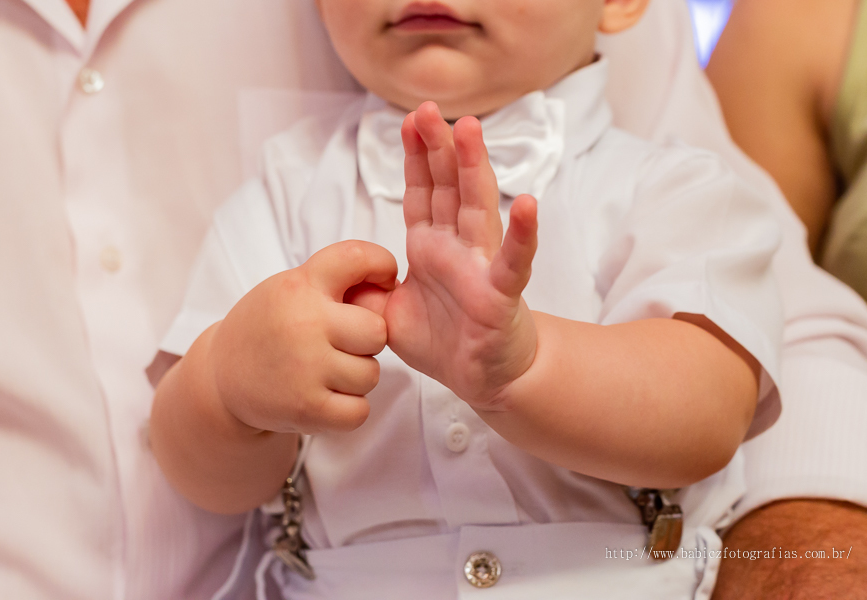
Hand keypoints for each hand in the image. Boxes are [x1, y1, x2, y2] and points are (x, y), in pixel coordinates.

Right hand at [208, 240, 397, 432]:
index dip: (381, 264)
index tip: (383, 278)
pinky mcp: (306, 408)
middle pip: (377, 331)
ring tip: (326, 371)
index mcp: (300, 286)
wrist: (220, 376)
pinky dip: (348, 409)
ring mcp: (305, 368)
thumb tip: (392, 285)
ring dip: (356, 377)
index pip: (356, 257)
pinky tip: (327, 397)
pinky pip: (359, 411)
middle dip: (368, 341)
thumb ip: (337, 281)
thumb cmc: (270, 327)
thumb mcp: (291, 287)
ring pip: (371, 375)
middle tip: (343, 343)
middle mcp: (304, 323)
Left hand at [380, 101, 538, 408]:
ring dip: (474, 169)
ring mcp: (482, 266)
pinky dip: (521, 234)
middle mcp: (458, 248)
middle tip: (428, 109)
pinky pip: (513, 262)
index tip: (407, 120)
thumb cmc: (443, 342)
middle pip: (448, 188)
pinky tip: (528, 205)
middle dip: (438, 147)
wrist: (482, 379)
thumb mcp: (387, 316)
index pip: (422, 193)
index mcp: (430, 247)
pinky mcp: (501, 294)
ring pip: (478, 209)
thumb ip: (365, 291)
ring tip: (469, 131)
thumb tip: (338, 277)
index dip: (416, 157)